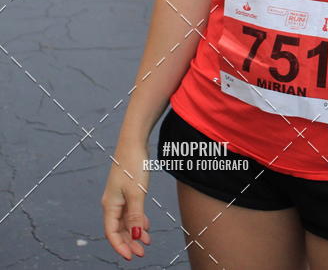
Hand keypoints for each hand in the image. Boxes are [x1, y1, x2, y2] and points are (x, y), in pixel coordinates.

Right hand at [101, 139, 151, 260]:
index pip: (112, 233)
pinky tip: (145, 226)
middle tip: (142, 252)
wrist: (133, 142)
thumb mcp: (137, 193)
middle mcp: (112, 202)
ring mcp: (119, 196)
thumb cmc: (132, 165)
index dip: (120, 247)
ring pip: (125, 221)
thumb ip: (135, 215)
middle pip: (118, 229)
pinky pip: (130, 211)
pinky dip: (137, 220)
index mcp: (110, 205)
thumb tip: (134, 236)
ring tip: (146, 242)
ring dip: (134, 232)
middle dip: (129, 242)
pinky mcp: (127, 190)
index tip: (132, 257)